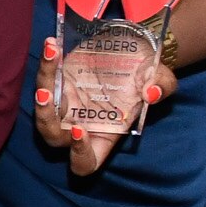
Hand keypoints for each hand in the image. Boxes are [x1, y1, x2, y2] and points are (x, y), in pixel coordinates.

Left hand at [32, 35, 177, 177]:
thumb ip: (162, 88)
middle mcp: (81, 124)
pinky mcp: (58, 83)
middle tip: (48, 94)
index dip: (79, 154)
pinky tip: (53, 44)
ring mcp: (66, 105)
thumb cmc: (150, 76)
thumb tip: (152, 93)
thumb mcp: (163, 80)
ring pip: (42, 107)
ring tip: (51, 58)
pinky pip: (45, 78)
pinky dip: (47, 62)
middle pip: (52, 136)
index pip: (85, 162)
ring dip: (43, 84)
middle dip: (45, 117)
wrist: (137, 50)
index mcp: (105, 135)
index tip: (81, 130)